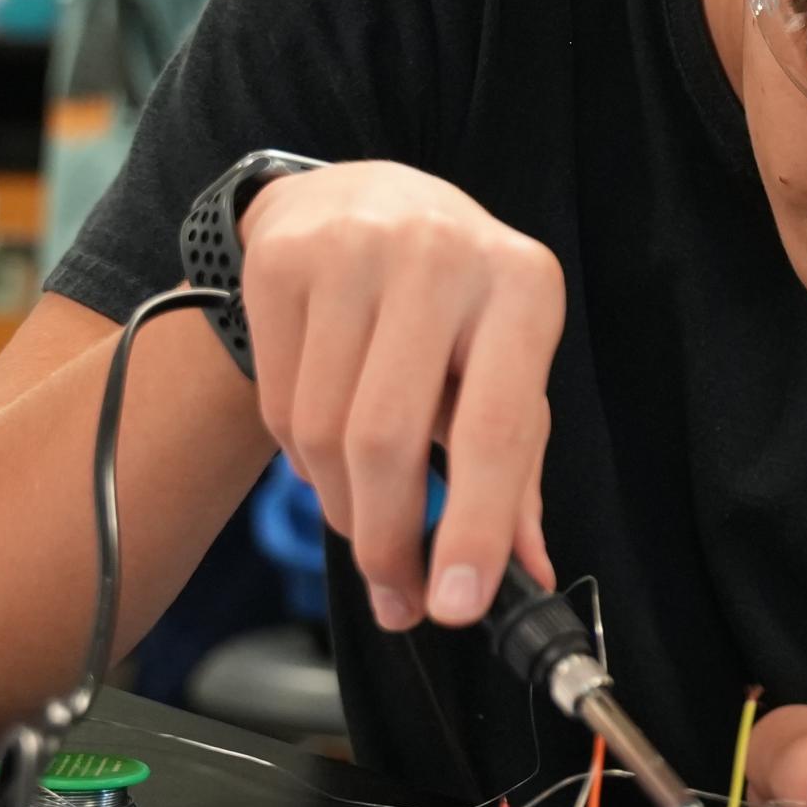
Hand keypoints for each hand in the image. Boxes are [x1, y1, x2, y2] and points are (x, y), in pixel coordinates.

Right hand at [233, 160, 562, 632]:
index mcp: (522, 286)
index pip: (495, 429)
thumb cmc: (457, 303)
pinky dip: (302, 462)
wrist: (363, 199)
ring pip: (322, 433)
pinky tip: (329, 453)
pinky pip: (278, 406)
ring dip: (343, 507)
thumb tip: (528, 575)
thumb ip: (516, 469)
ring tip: (367, 517)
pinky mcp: (279, 262)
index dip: (473, 527)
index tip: (456, 607)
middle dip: (388, 541)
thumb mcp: (508, 363)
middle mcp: (440, 257)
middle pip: (387, 439)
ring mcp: (351, 251)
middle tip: (397, 596)